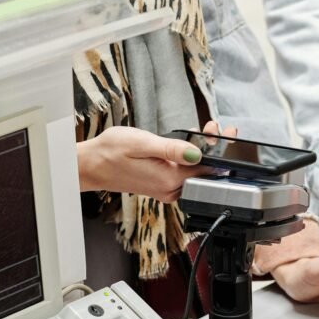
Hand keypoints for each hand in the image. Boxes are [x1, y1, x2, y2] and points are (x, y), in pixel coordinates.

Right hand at [77, 120, 232, 201]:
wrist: (90, 165)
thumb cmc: (111, 152)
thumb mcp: (143, 143)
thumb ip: (172, 149)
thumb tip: (198, 153)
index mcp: (169, 179)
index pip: (206, 168)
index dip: (220, 150)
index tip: (227, 134)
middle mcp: (170, 189)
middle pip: (203, 171)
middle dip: (215, 149)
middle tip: (219, 129)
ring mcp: (166, 189)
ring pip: (194, 172)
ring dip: (204, 153)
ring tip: (208, 131)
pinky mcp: (161, 186)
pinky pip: (183, 174)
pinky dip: (190, 159)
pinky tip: (190, 144)